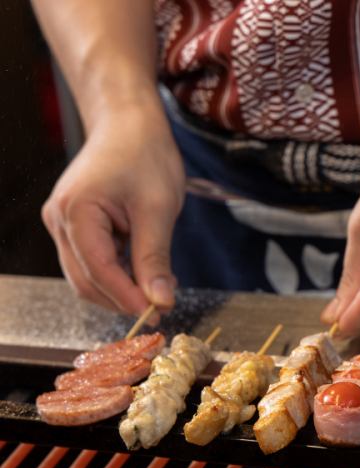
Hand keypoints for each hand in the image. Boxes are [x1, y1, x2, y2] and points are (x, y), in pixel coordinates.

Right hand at [42, 106, 184, 318]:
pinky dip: (118, 272)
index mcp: (76, 212)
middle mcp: (60, 221)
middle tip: (161, 305)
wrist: (129, 122)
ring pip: (88, 275)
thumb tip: (160, 301)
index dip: (128, 298)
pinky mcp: (74, 225)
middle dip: (123, 298)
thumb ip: (154, 258)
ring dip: (121, 288)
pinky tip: (144, 269)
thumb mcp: (158, 208)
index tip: (158, 313)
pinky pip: (92, 260)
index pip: (99, 272)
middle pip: (87, 281)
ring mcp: (63, 223)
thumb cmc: (145, 154)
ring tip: (158, 284)